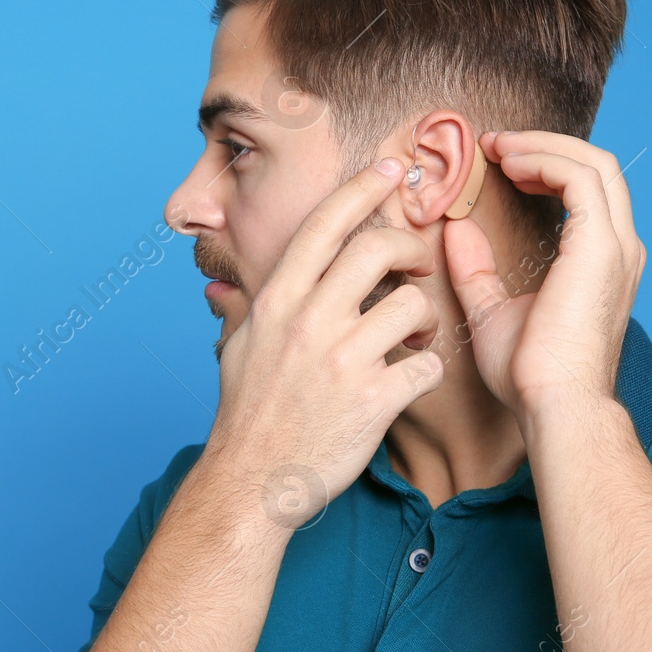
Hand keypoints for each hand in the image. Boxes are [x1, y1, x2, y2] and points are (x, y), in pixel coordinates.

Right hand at [202, 158, 445, 531]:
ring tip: (412, 339)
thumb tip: (224, 291)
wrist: (252, 483)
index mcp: (277, 301)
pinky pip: (427, 366)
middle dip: (410, 250)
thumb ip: (243, 313)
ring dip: (425, 320)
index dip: (362, 188)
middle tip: (415, 269)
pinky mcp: (374, 401)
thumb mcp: (235, 351)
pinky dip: (427, 371)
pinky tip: (410, 380)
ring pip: (415, 307)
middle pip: (378, 248)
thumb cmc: (246, 416)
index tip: (390, 168)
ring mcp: (343, 361)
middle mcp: (309, 321)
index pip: (324, 225)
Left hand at [442, 130, 645, 419]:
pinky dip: (544, 161)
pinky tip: (509, 164)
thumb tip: (455, 229)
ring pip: (593, 164)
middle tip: (494, 144)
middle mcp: (619, 248)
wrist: (554, 406)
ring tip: (498, 147)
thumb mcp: (491, 311)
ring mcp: (616, 246)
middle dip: (544, 146)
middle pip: (595, 167)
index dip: (543, 166)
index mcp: (601, 262)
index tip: (498, 162)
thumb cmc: (529, 374)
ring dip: (542, 146)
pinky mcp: (601, 248)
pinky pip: (579, 179)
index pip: (585, 191)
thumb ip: (476, 269)